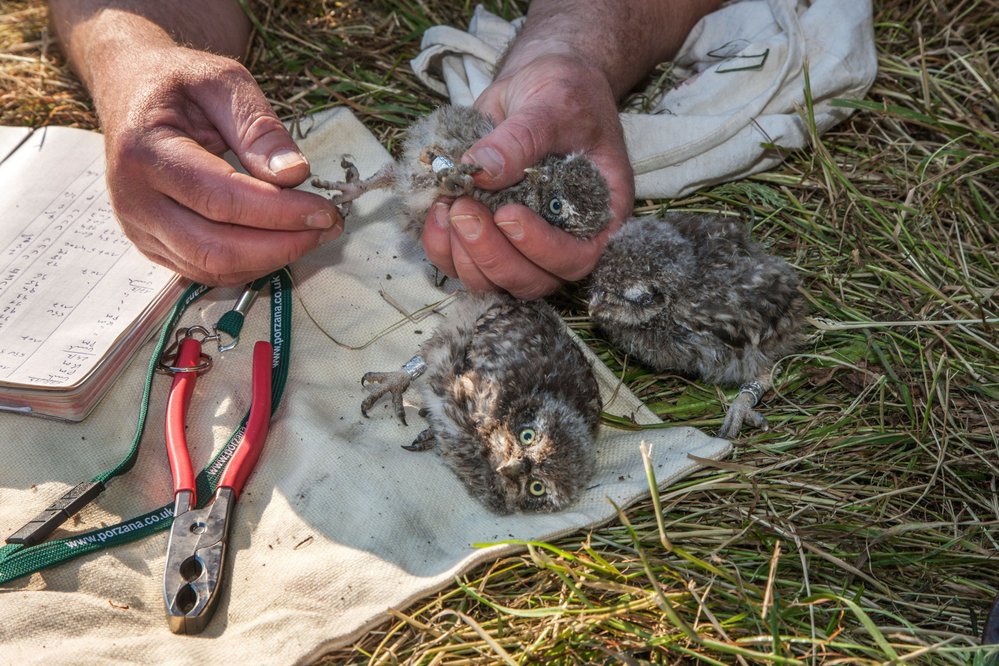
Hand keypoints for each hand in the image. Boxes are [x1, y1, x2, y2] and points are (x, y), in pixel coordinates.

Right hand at [97, 45, 341, 285]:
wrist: (130, 92)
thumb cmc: (177, 83)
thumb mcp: (223, 82)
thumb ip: (259, 127)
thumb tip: (293, 174)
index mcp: (145, 151)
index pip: (220, 199)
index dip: (279, 212)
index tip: (324, 211)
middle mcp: (134, 199)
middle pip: (215, 248)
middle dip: (281, 245)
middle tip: (325, 227)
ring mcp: (140, 228)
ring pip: (212, 269)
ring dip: (270, 260)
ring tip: (310, 233)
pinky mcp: (152, 245)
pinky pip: (205, 272)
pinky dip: (250, 265)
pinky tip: (280, 242)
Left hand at [421, 54, 632, 298]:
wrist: (541, 84)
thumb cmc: (565, 92)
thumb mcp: (551, 103)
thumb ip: (521, 138)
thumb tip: (482, 171)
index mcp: (599, 215)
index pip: (578, 258)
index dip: (542, 249)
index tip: (509, 215)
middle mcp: (563, 238)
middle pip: (531, 281)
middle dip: (493, 255)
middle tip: (464, 210)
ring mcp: (523, 243)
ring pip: (493, 281)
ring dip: (464, 256)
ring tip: (448, 206)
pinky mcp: (488, 236)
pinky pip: (462, 262)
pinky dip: (442, 246)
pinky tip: (435, 210)